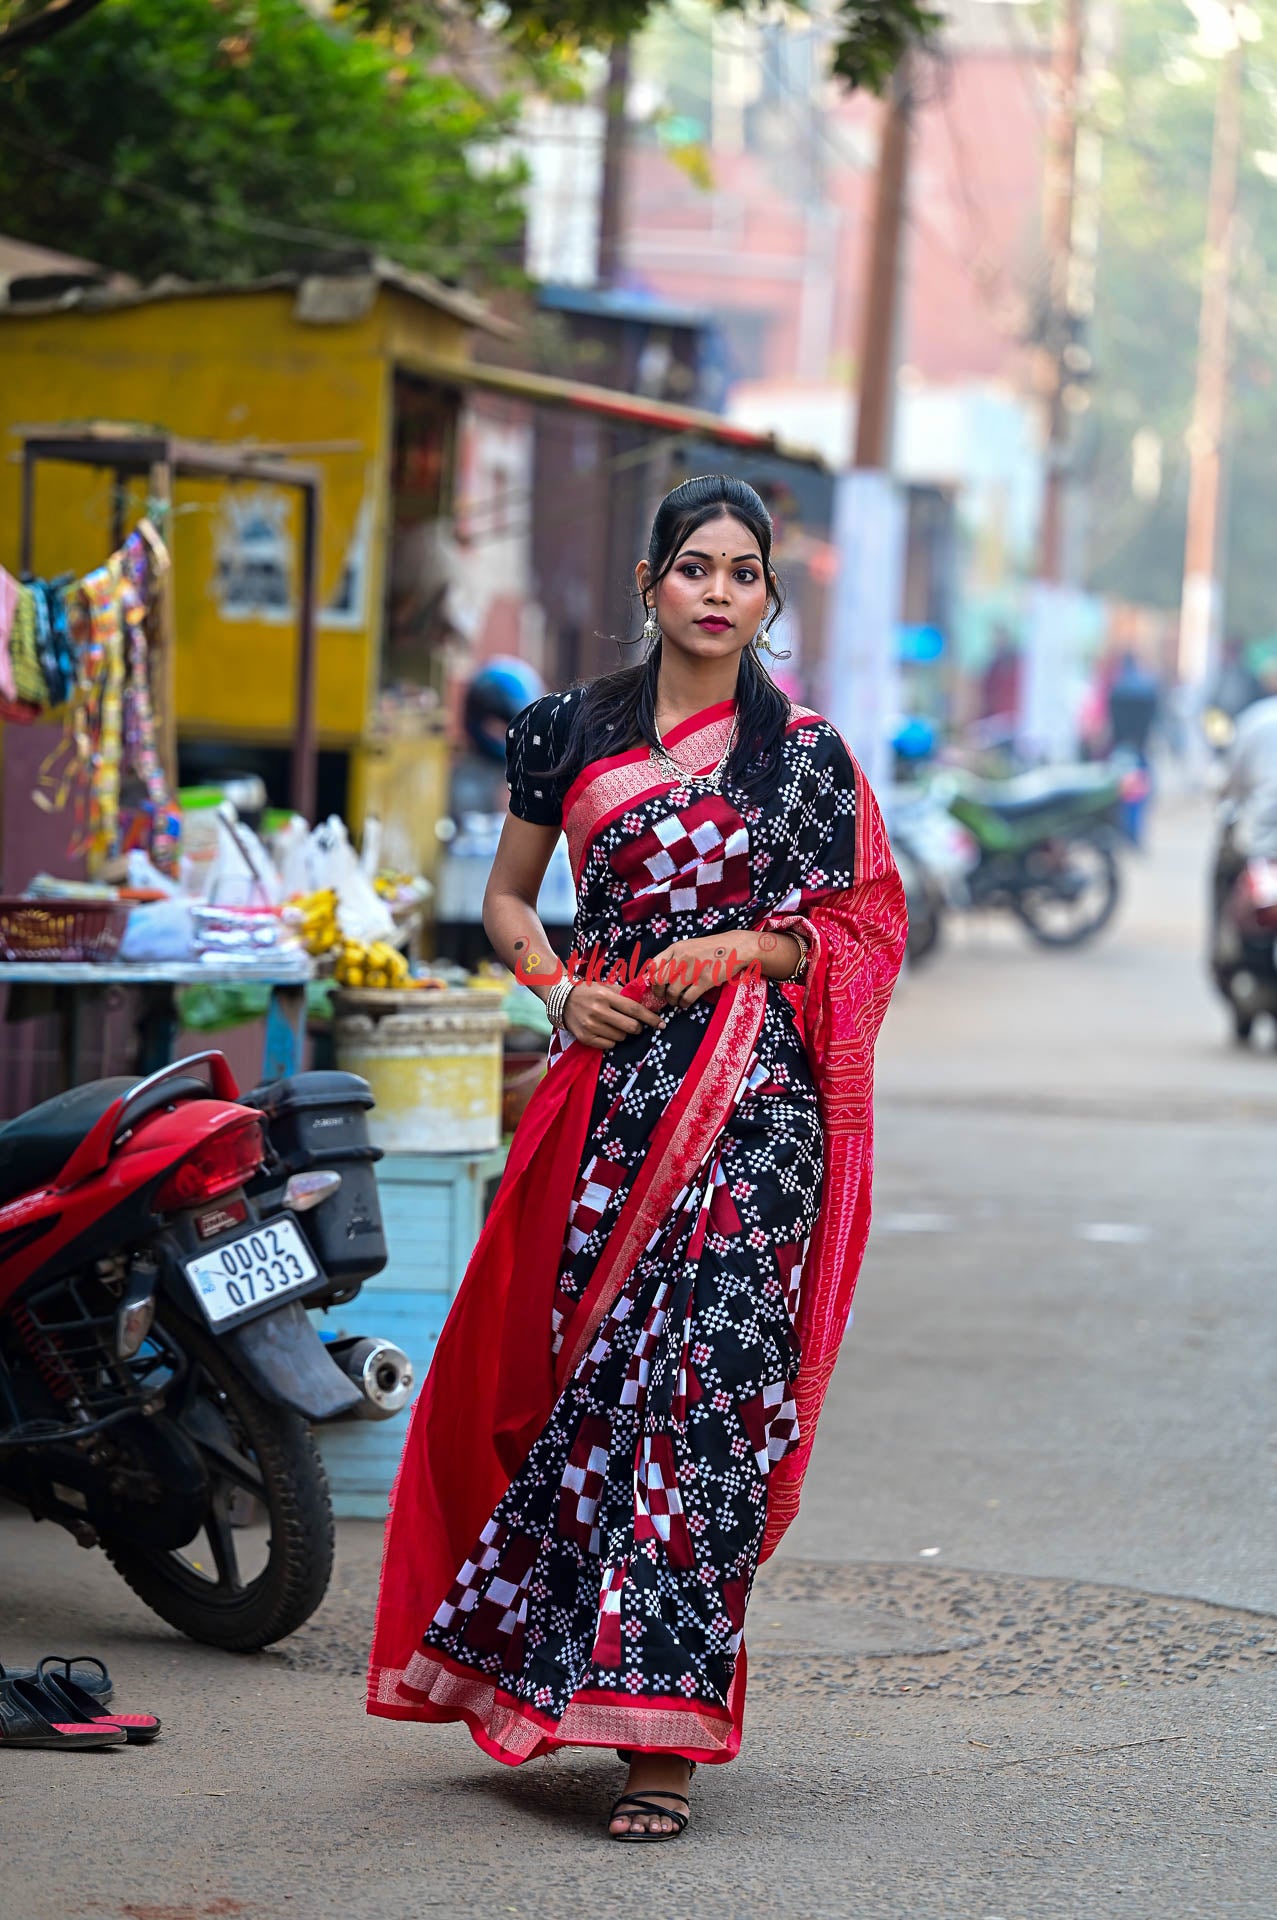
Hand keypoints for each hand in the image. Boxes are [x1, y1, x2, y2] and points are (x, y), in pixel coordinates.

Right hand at [563, 981, 664, 1050]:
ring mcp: (591, 1026)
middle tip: (635, 1025)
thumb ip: (624, 994)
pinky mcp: (585, 1038)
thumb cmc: (588, 991)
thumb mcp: (605, 986)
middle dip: (638, 1027)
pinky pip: (609, 1045)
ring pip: (621, 1037)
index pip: (635, 1010)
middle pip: (631, 1027)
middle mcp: (598, 1011)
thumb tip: (646, 1003)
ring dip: (623, 1033)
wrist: (561, 999)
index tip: (661, 1024)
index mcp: (605, 996)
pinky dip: (612, 1040)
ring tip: (614, 1025)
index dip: (651, 1018)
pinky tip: (606, 1031)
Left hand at [644, 932, 761, 1007]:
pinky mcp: (705, 980)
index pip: (653, 966)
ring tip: (675, 1001)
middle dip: (658, 992)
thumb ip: (674, 956)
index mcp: (676, 948)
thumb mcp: (689, 945)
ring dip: (671, 1000)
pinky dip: (684, 1004)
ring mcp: (693, 969)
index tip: (656, 984)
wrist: (736, 946)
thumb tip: (659, 973)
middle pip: (658, 980)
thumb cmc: (712, 947)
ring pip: (672, 992)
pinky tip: (686, 1003)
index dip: (651, 978)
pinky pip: (687, 998)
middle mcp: (682, 958)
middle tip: (663, 996)